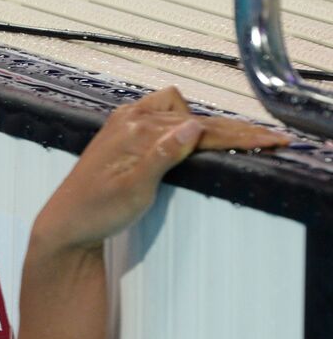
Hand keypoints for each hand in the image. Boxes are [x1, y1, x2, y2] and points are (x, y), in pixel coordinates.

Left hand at [33, 87, 288, 252]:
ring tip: (241, 140)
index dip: (241, 136)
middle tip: (271, 140)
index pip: (201, 129)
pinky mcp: (122, 134)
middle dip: (234, 131)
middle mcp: (130, 119)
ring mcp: (125, 124)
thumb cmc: (95, 212)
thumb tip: (194, 125)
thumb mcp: (133, 190)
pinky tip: (196, 135)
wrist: (65, 225)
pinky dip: (185, 122)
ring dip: (210, 125)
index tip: (272, 140)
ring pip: (182, 113)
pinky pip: (163, 115)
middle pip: (197, 118)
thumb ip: (163, 156)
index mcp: (136, 129)